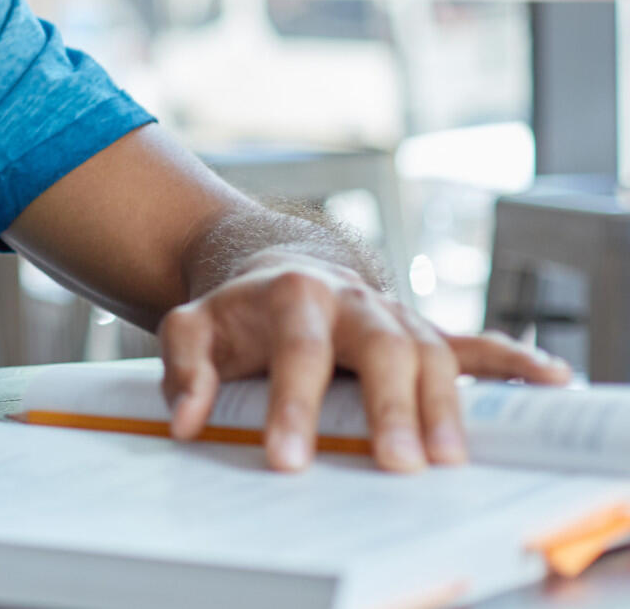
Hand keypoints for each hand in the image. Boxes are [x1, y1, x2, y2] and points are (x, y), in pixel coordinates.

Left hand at [158, 254, 569, 472]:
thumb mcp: (192, 327)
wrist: (276, 270)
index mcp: (293, 296)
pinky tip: (550, 381)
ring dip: (444, 405)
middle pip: (381, 347)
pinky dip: (513, 360)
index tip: (288, 461)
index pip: (297, 352)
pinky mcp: (422, 330)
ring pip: (430, 352)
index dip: (293, 408)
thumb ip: (184, 367)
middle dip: (391, 406)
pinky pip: (474, 342)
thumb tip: (188, 420)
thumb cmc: (237, 313)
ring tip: (448, 460)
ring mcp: (393, 313)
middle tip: (397, 463)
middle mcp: (353, 299)